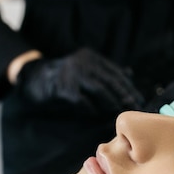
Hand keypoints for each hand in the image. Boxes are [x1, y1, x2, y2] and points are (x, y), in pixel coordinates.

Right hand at [15, 48, 143, 113]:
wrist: (34, 77)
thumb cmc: (64, 77)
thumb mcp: (85, 69)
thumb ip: (105, 72)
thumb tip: (129, 74)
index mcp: (92, 58)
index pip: (116, 73)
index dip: (129, 87)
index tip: (140, 100)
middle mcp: (84, 62)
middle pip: (110, 80)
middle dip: (124, 95)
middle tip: (134, 108)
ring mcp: (72, 72)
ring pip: (99, 89)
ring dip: (111, 103)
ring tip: (119, 113)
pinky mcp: (62, 86)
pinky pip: (81, 99)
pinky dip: (91, 108)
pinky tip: (97, 115)